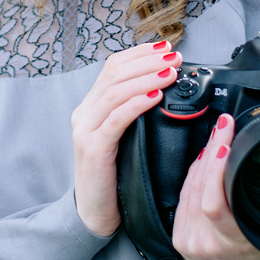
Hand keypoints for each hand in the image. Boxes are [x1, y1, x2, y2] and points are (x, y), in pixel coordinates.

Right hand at [72, 40, 181, 236]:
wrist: (96, 212)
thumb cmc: (117, 173)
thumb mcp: (128, 136)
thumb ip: (138, 111)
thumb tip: (168, 85)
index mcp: (92, 106)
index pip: (113, 67)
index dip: (140, 54)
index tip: (166, 47)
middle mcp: (84, 114)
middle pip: (114, 74)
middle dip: (148, 62)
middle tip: (175, 57)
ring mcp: (85, 130)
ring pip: (115, 92)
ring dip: (147, 78)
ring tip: (170, 72)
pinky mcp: (92, 149)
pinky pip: (115, 120)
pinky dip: (136, 104)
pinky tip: (155, 97)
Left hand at [174, 113, 259, 259]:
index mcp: (235, 243)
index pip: (216, 201)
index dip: (216, 166)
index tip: (228, 139)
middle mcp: (207, 242)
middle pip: (200, 187)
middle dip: (212, 149)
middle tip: (224, 125)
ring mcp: (189, 240)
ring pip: (189, 188)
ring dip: (203, 158)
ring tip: (218, 136)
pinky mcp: (179, 238)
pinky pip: (183, 197)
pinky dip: (194, 174)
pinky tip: (204, 159)